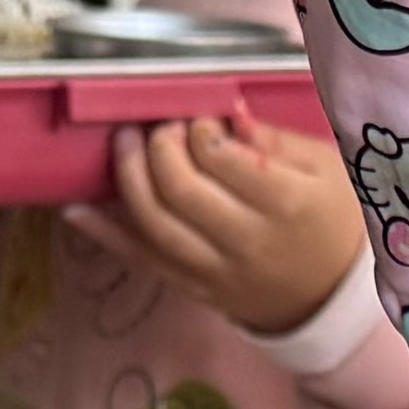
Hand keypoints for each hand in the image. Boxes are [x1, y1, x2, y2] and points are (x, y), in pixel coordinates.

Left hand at [94, 115, 369, 334]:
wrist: (331, 297)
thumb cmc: (332, 219)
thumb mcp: (326, 168)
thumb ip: (273, 140)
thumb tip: (225, 110)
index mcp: (287, 203)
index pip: (224, 159)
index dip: (200, 130)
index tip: (200, 119)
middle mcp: (248, 240)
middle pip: (182, 191)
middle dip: (159, 148)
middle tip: (159, 127)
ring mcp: (217, 271)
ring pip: (156, 225)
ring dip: (129, 178)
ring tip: (123, 144)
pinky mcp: (195, 288)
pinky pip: (143, 260)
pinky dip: (106, 234)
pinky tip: (77, 208)